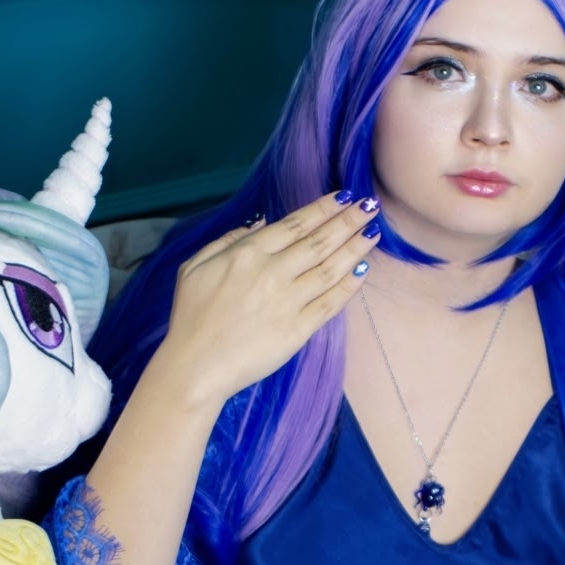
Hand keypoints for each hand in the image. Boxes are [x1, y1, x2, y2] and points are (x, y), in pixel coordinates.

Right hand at [144, 193, 379, 407]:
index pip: (295, 224)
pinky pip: (330, 303)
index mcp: (247, 253)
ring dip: (355, 248)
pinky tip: (363, 270)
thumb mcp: (194, 267)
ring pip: (330, 268)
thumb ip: (227, 240)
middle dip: (348, 221)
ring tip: (373, 233)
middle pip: (319, 241)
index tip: (344, 197)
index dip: (323, 208)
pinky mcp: (298, 330)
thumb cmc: (191, 318)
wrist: (196, 367)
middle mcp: (272, 273)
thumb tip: (259, 222)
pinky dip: (349, 286)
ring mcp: (288, 302)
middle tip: (370, 206)